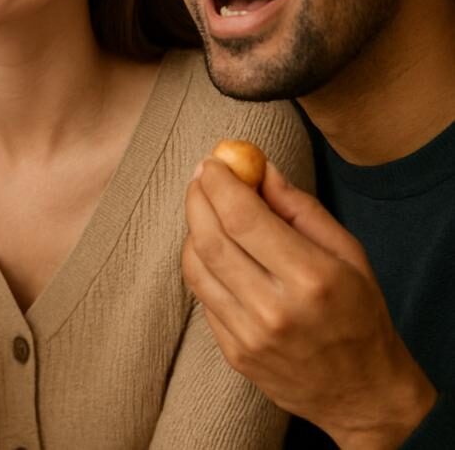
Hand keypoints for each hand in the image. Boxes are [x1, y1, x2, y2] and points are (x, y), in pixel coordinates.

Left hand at [183, 157, 435, 448]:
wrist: (363, 392)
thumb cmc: (360, 314)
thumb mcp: (348, 253)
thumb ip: (300, 208)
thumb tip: (260, 169)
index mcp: (312, 278)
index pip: (244, 218)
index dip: (220, 184)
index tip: (212, 162)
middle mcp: (276, 308)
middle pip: (211, 239)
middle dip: (198, 199)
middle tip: (200, 176)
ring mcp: (250, 335)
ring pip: (196, 267)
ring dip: (192, 229)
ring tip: (204, 208)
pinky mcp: (234, 353)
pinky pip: (202, 297)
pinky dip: (199, 264)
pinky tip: (211, 248)